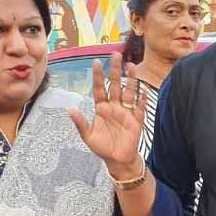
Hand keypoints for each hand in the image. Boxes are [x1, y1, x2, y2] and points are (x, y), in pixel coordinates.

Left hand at [68, 53, 146, 177]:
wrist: (117, 160)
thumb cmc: (103, 147)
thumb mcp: (88, 136)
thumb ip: (81, 123)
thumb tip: (70, 110)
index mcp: (102, 108)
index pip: (99, 88)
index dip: (97, 76)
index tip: (96, 62)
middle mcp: (114, 106)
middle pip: (115, 84)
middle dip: (115, 70)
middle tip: (115, 54)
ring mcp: (126, 112)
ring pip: (129, 91)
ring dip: (131, 79)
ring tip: (131, 66)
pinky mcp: (137, 120)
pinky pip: (140, 107)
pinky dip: (143, 98)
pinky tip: (145, 89)